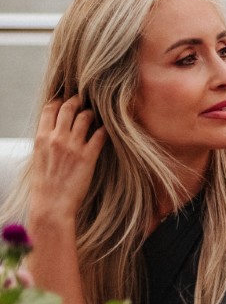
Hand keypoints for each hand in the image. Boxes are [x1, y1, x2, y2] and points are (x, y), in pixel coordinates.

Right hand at [30, 97, 105, 227]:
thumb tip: (54, 132)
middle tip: (86, 100)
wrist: (51, 204)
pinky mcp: (88, 157)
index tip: (67, 99)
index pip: (50, 109)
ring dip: (92, 113)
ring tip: (97, 115)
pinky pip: (100, 135)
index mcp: (41, 137)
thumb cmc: (45, 184)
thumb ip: (47, 142)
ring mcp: (73, 146)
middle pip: (69, 108)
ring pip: (85, 117)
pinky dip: (105, 129)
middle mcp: (56, 138)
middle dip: (78, 101)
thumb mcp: (39, 157)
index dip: (60, 100)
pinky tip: (108, 129)